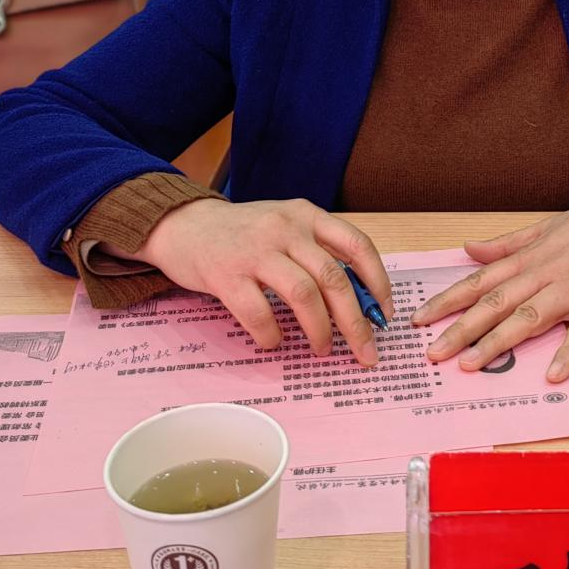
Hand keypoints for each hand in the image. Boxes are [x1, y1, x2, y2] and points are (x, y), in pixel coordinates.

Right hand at [133, 198, 392, 363]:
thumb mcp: (286, 226)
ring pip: (304, 295)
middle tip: (366, 353)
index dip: (378, 282)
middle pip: (334, 279)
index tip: (385, 313)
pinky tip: (274, 342)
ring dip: (320, 330)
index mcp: (307, 215)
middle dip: (356, 322)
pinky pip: (259, 313)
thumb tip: (359, 300)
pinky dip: (272, 334)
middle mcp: (286, 228)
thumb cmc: (243, 233)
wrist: (183, 223)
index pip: (357, 245)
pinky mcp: (227, 274)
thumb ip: (318, 252)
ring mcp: (256, 250)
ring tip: (322, 350)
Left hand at [412, 180, 568, 381]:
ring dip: (499, 342)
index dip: (448, 301)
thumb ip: (506, 244)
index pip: (480, 282)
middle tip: (433, 353)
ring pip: (530, 316)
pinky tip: (553, 374)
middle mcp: (546, 271)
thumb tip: (468, 249)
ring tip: (472, 364)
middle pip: (496, 303)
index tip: (419, 319)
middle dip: (461, 329)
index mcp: (530, 257)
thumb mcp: (545, 227)